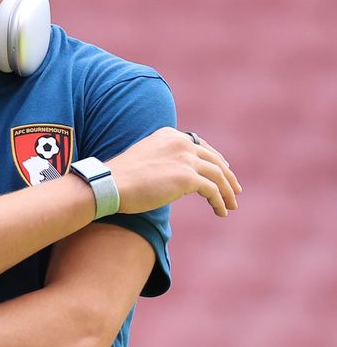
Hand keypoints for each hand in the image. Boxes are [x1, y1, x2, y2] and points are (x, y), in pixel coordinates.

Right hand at [108, 127, 241, 216]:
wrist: (111, 184)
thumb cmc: (121, 176)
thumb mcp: (144, 157)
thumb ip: (163, 158)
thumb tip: (174, 174)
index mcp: (169, 135)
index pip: (201, 146)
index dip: (215, 160)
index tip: (222, 171)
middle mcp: (181, 142)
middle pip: (214, 159)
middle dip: (227, 176)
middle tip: (235, 190)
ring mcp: (186, 159)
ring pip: (218, 175)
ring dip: (228, 192)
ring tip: (231, 205)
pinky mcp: (189, 177)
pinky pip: (213, 191)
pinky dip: (220, 202)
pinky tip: (221, 211)